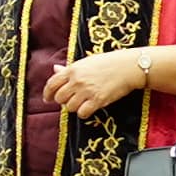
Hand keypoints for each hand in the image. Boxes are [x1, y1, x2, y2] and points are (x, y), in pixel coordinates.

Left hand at [42, 46, 164, 118]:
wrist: (128, 67)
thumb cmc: (108, 62)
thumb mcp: (86, 62)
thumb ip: (69, 68)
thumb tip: (55, 69)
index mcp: (72, 69)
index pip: (51, 84)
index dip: (47, 93)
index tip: (47, 99)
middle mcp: (77, 81)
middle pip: (59, 98)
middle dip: (62, 101)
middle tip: (70, 100)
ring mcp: (87, 91)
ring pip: (69, 107)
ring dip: (74, 107)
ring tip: (82, 102)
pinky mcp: (97, 100)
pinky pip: (82, 113)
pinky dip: (83, 113)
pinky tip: (88, 108)